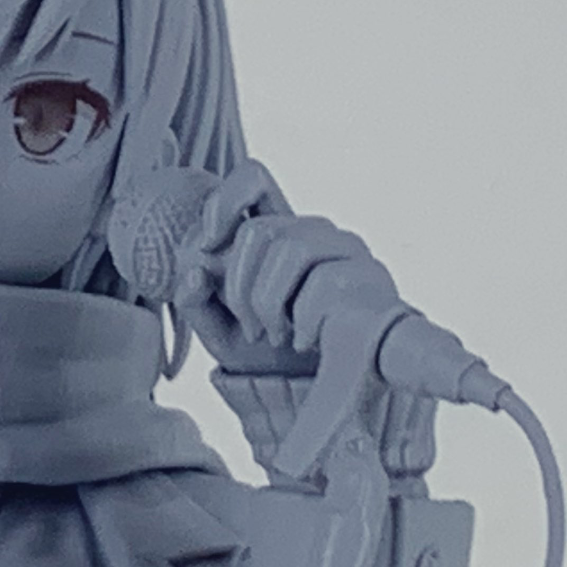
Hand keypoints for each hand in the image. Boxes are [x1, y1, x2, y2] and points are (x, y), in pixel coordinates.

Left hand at [173, 161, 404, 377]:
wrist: (324, 389)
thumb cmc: (270, 351)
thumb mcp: (219, 330)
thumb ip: (196, 301)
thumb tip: (194, 271)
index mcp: (276, 229)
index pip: (252, 177)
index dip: (223, 201)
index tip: (206, 245)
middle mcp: (313, 230)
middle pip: (260, 229)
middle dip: (240, 286)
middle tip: (249, 327)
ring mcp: (346, 248)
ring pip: (291, 249)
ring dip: (270, 304)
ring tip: (274, 335)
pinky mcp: (372, 275)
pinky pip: (325, 282)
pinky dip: (303, 320)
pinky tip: (305, 340)